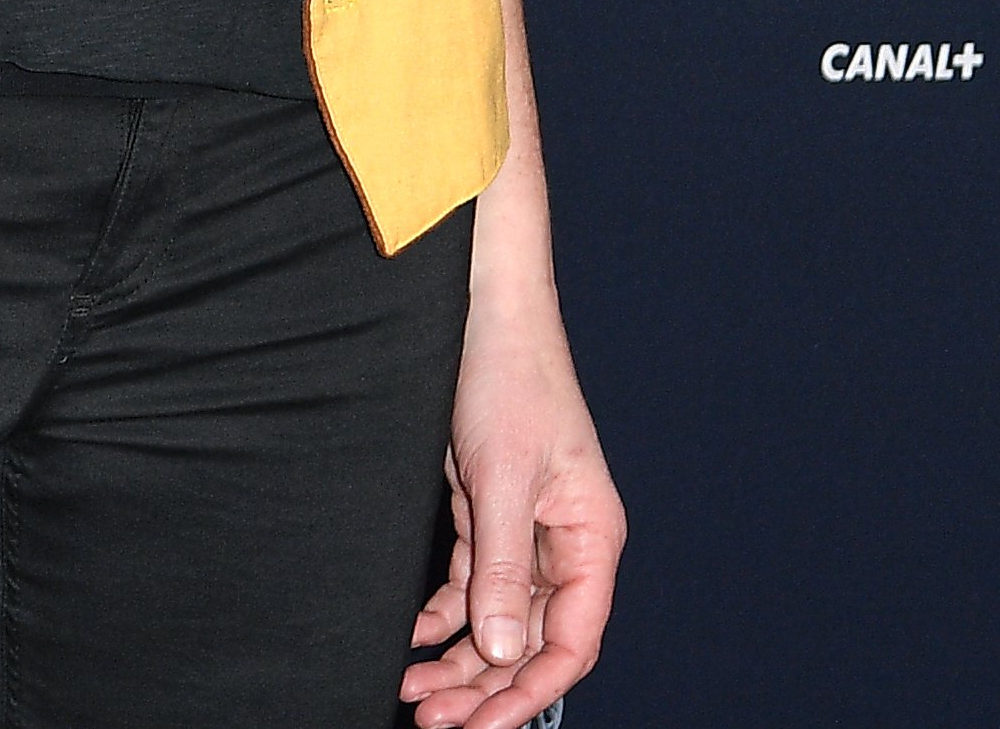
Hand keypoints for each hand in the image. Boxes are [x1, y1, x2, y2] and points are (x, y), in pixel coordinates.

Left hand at [399, 290, 619, 728]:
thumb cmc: (510, 377)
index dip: (530, 692)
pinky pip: (469, 589)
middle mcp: (565, 544)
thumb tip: (497, 651)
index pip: (571, 642)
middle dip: (484, 688)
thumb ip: (503, 566)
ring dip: (457, 662)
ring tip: (410, 692)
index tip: (482, 724)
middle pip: (529, 643)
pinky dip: (440, 619)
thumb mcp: (504, 477)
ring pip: (496, 622)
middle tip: (430, 720)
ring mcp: (526, 532)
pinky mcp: (488, 516)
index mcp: (591, 538)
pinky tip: (408, 640)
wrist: (479, 311)